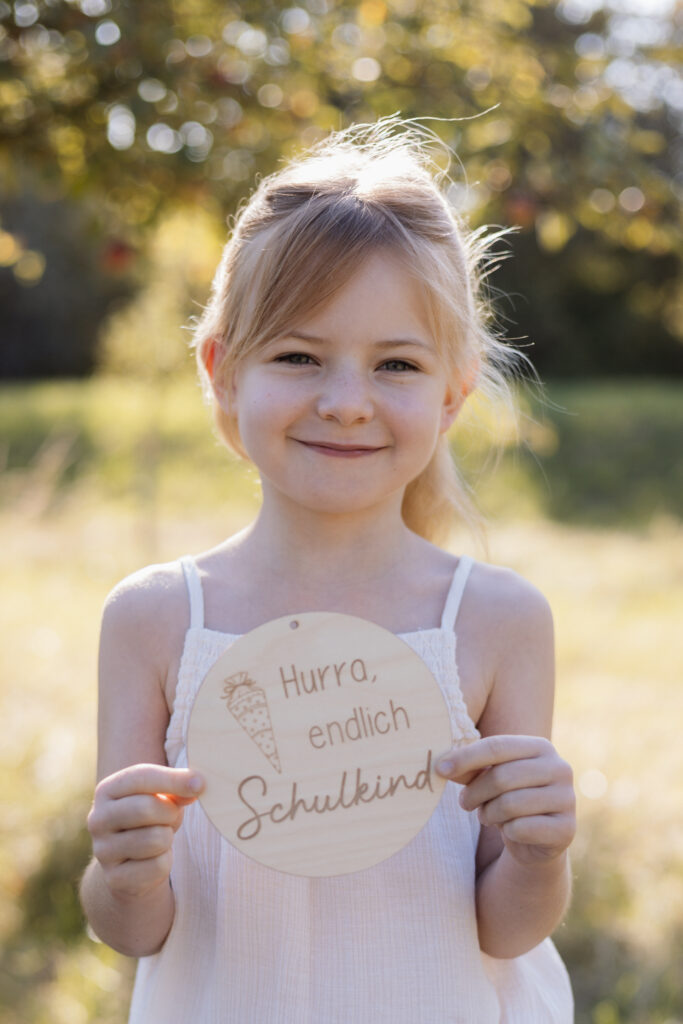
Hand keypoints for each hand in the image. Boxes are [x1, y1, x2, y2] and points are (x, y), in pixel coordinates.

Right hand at [87, 764, 204, 899]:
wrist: (132, 864)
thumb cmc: (152, 819)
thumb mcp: (163, 797)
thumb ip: (177, 788)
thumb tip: (195, 785)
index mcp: (107, 790)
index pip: (140, 777)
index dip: (173, 779)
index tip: (200, 783)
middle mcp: (98, 819)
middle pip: (146, 808)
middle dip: (171, 812)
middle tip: (172, 816)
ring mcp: (103, 851)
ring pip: (155, 839)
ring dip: (168, 838)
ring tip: (160, 837)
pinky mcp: (114, 878)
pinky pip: (157, 866)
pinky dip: (166, 861)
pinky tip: (154, 859)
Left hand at [437, 736, 574, 865]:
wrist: (538, 839)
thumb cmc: (509, 798)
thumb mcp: (489, 778)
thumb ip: (469, 768)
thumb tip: (442, 765)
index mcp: (541, 747)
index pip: (497, 746)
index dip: (465, 758)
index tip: (439, 769)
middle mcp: (559, 768)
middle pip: (501, 777)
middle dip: (474, 792)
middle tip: (465, 803)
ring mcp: (567, 799)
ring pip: (510, 804)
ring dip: (488, 813)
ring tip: (486, 815)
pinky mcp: (567, 829)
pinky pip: (521, 829)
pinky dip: (507, 831)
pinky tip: (508, 830)